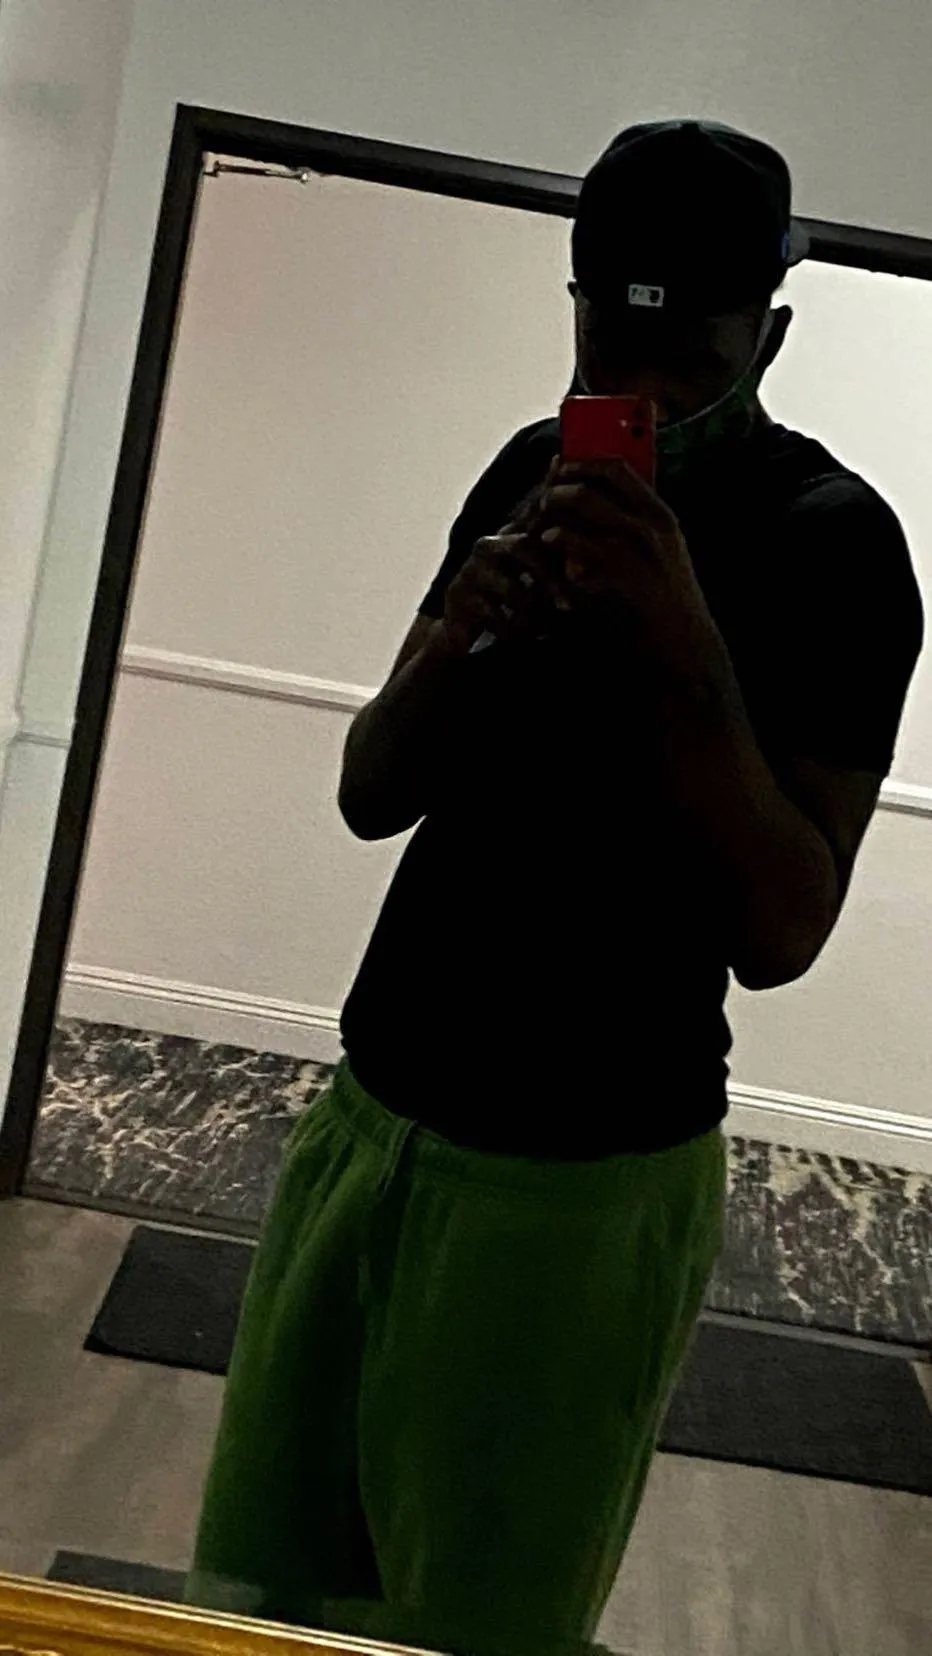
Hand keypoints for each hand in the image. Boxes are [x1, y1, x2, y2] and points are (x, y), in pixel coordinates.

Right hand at [435, 466, 568, 657]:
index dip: (550, 486)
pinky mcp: (459, 596)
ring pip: (512, 589)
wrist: (468, 633)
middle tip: (569, 606)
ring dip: (534, 614)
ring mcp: (473, 569)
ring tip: (547, 629)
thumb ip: (569, 561)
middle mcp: (493, 545)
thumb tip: (604, 547)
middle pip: (527, 550)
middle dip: (551, 581)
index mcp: (518, 536)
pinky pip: (493, 613)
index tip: (565, 466)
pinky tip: (523, 638)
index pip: (538, 509)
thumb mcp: (544, 581)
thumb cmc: (518, 605)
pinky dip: (513, 630)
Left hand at [533, 457, 717, 667]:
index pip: (617, 467)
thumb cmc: (665, 601)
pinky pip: (580, 562)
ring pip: (580, 524)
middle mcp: (652, 528)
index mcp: (660, 515)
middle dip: (558, 494)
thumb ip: (633, 523)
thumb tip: (592, 494)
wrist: (686, 648)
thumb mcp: (660, 554)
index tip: (559, 466)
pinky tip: (556, 575)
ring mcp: (640, 555)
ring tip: (543, 537)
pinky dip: (562, 566)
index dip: (582, 462)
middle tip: (541, 505)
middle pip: (590, 490)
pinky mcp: (625, 583)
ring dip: (553, 528)